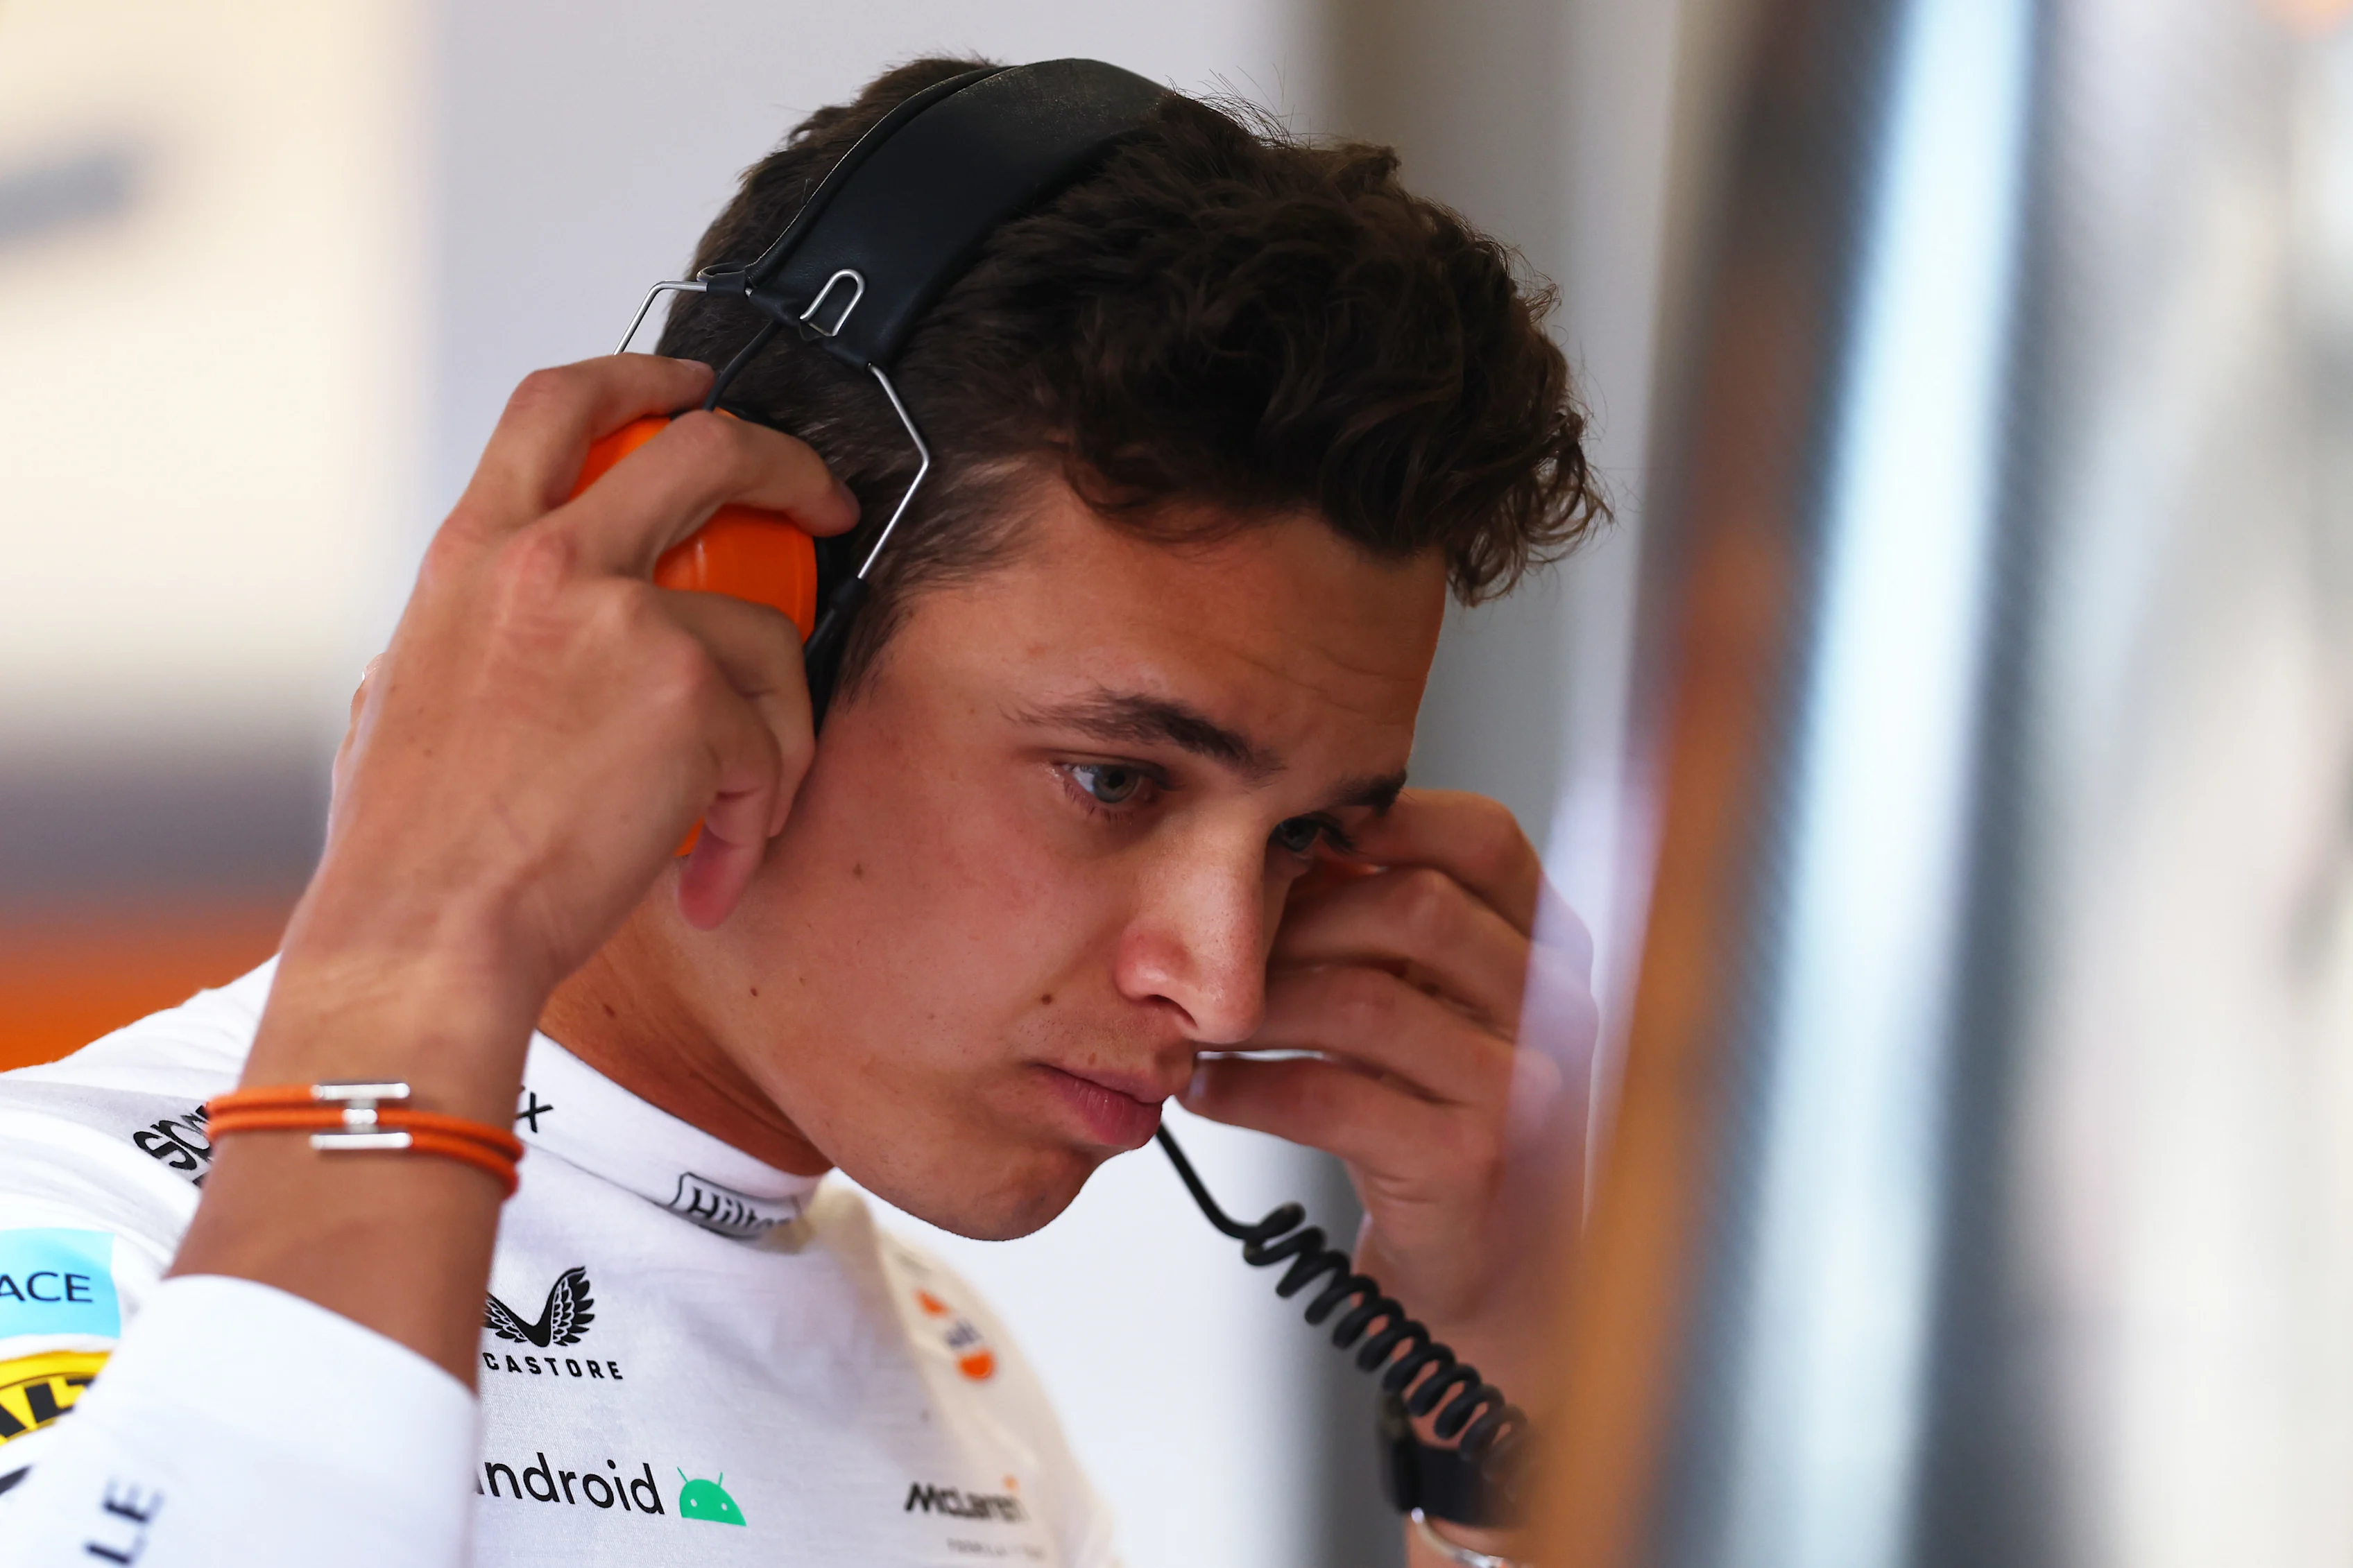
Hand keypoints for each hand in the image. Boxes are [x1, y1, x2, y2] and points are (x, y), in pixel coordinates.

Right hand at [175, 356, 856, 1377]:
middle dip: (790, 464)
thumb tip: (504, 630)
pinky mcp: (691, 700)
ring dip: (776, 732)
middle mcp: (549, 563)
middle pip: (706, 449)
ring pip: (766, 636)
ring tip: (739, 819)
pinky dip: (757, 815)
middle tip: (828, 506)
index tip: (694, 384)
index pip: (556, 406)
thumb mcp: (405, 692)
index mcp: (473, 553)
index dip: (641, 376)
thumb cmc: (411, 843)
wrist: (425, 931)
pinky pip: (770, 743)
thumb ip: (474, 633)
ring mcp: (625, 622)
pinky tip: (712, 872)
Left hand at [1179, 790, 1598, 1416]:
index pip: (1483, 839)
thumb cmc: (1446, 1119)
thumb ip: (1390, 930)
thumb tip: (1277, 845)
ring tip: (1194, 1020)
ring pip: (1362, 1001)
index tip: (1287, 835)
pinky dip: (1249, 1090)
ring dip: (1255, 1006)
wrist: (1502, 1273)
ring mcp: (1520, 1088)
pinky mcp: (1467, 1165)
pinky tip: (1206, 1092)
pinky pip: (1331, 1100)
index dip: (1386, 817)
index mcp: (1553, 948)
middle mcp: (1553, 1008)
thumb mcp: (1437, 1008)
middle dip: (1294, 917)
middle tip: (1213, 947)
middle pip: (1412, 907)